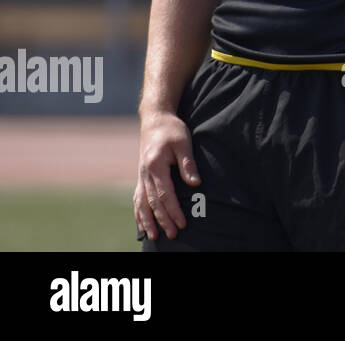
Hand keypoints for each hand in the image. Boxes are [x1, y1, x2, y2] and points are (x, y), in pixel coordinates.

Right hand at [134, 111, 200, 240]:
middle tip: (173, 234)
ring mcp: (141, 176)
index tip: (182, 223)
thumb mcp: (183, 142)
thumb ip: (188, 163)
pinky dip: (138, 212)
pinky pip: (137, 198)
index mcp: (156, 165)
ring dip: (147, 221)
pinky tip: (141, 223)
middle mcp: (145, 174)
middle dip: (163, 220)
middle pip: (153, 202)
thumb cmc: (172, 130)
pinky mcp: (142, 176)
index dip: (173, 210)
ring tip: (153, 236)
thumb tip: (195, 183)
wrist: (155, 119)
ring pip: (142, 203)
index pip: (165, 194)